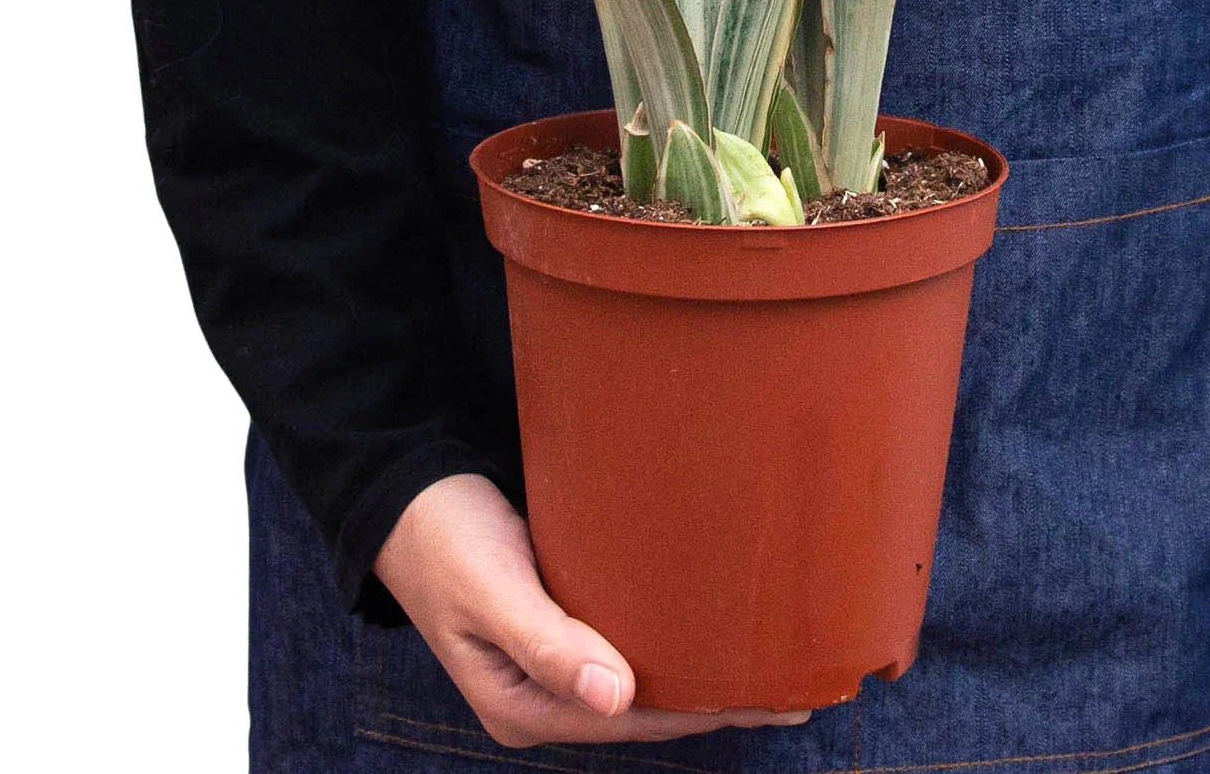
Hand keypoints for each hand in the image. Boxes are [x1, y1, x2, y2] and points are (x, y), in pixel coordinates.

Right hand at [375, 474, 811, 747]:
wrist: (404, 492)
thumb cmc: (442, 536)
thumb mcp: (490, 587)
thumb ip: (546, 641)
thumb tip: (615, 697)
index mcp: (523, 707)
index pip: (637, 718)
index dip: (709, 709)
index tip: (776, 694)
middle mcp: (544, 696)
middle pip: (650, 708)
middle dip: (723, 700)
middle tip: (805, 684)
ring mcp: (552, 663)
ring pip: (645, 680)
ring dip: (706, 674)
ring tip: (778, 663)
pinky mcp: (560, 624)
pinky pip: (631, 644)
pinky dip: (677, 642)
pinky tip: (717, 627)